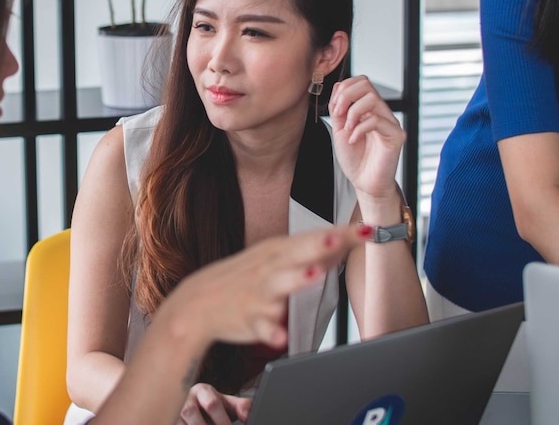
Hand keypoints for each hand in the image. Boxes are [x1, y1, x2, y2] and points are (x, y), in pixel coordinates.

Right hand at [160, 224, 367, 351]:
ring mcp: (258, 293)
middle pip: (296, 253)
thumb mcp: (273, 259)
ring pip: (278, 285)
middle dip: (317, 245)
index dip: (342, 234)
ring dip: (296, 279)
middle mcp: (268, 267)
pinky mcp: (248, 318)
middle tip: (339, 237)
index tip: (369, 229)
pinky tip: (280, 337)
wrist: (197, 303)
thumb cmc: (241, 279)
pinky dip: (270, 332)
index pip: (314, 238)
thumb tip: (343, 242)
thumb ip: (308, 253)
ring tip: (314, 274)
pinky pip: (261, 327)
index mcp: (277, 251)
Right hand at [178, 383, 250, 424]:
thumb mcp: (228, 404)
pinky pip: (172, 424)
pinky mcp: (169, 419)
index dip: (222, 420)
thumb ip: (242, 407)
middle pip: (190, 412)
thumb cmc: (214, 407)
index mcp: (202, 390)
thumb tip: (248, 416)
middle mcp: (185, 398)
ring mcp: (174, 410)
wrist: (196, 409)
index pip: (212, 403)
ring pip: (179, 422)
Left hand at [328, 75, 404, 199]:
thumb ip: (339, 109)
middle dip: (346, 96)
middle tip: (339, 115)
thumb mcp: (339, 129)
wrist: (364, 182)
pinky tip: (353, 140)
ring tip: (347, 129)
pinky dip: (359, 129)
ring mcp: (390, 122)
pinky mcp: (396, 135)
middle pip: (366, 84)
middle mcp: (381, 112)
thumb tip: (339, 86)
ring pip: (372, 99)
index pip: (360, 82)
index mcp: (368, 109)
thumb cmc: (354, 158)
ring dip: (353, 112)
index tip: (335, 108)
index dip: (344, 89)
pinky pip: (377, 120)